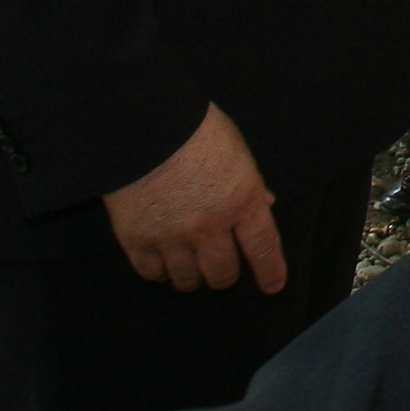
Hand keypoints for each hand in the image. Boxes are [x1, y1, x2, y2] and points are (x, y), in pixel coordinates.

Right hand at [105, 104, 284, 293]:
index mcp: (241, 200)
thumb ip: (249, 182)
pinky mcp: (137, 239)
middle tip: (221, 267)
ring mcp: (172, 237)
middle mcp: (210, 227)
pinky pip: (152, 272)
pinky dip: (159, 271)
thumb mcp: (236, 148)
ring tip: (190, 266)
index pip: (263, 248)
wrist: (141, 125)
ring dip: (192, 277)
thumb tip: (265, 204)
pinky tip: (161, 263)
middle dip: (225, 275)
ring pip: (188, 280)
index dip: (270, 272)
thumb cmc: (194, 127)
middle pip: (223, 273)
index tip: (272, 286)